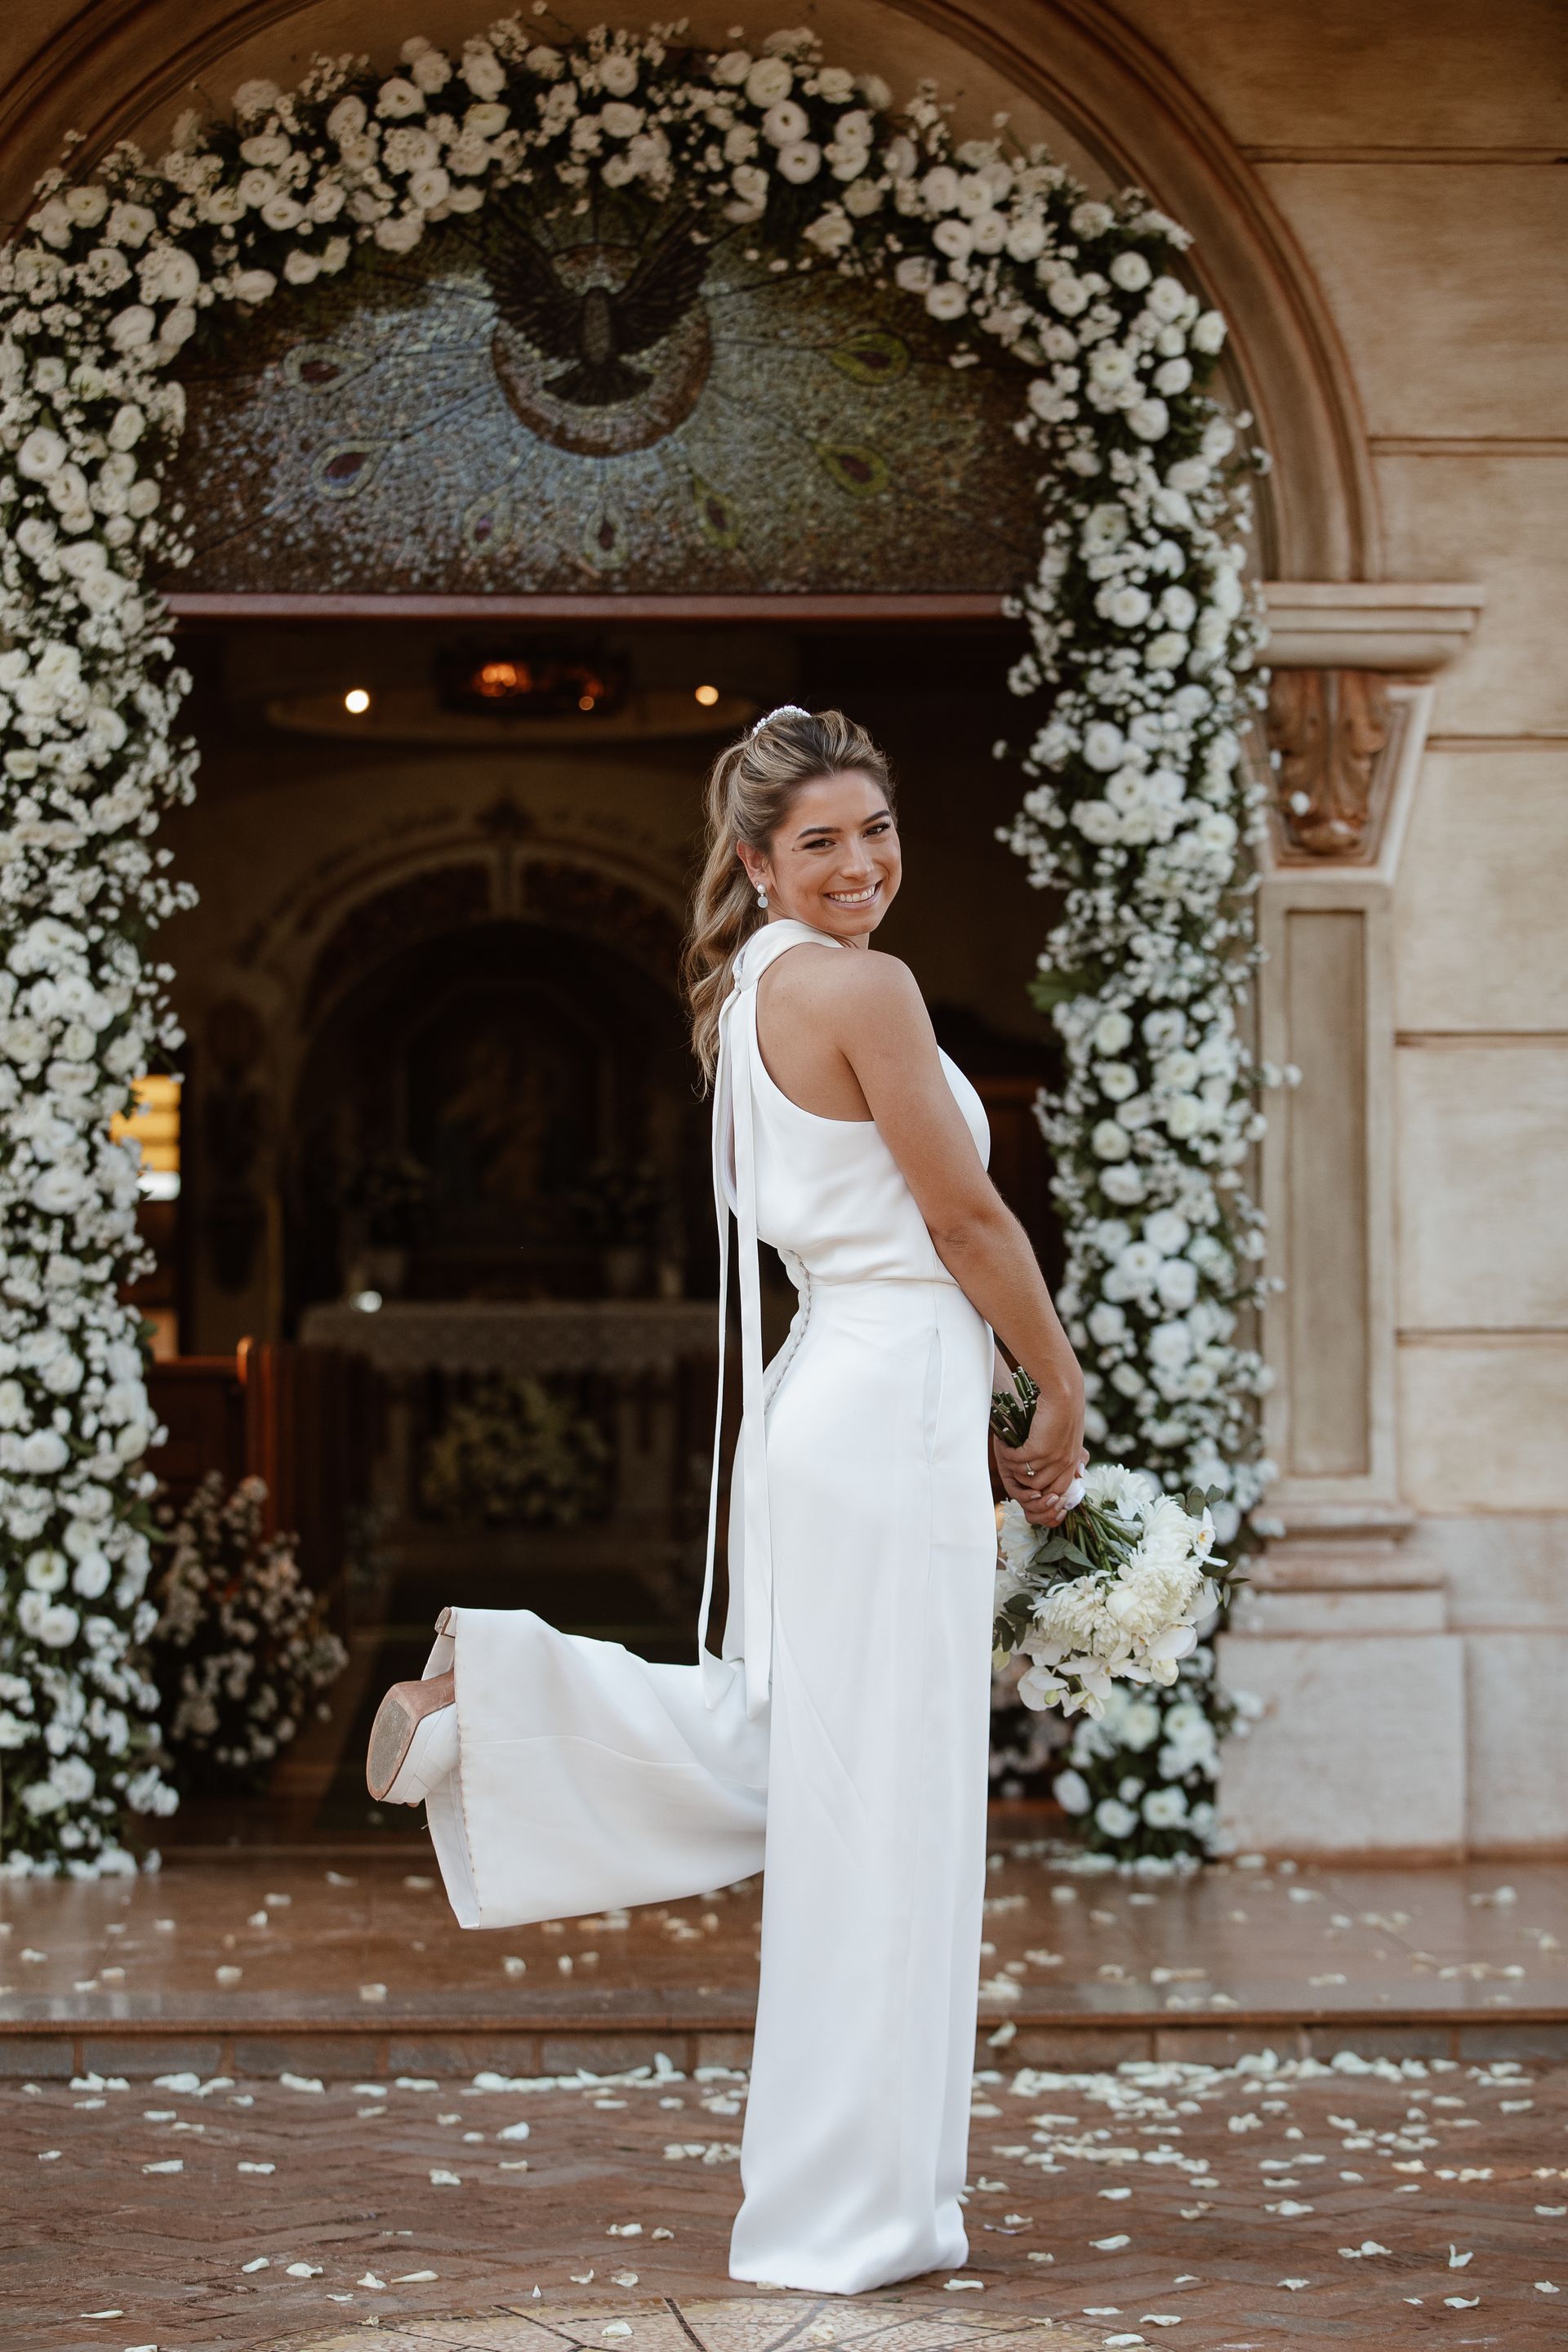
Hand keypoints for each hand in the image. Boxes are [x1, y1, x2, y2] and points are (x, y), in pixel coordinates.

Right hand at [994, 1388, 1086, 1526]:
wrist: (1063, 1392)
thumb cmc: (1066, 1408)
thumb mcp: (1071, 1435)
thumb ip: (1068, 1453)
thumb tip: (1071, 1471)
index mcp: (1073, 1460)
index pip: (1059, 1488)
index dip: (1043, 1491)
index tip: (1029, 1483)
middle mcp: (1064, 1463)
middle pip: (1040, 1487)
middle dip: (1023, 1482)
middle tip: (1012, 1468)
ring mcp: (1052, 1458)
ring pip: (1025, 1475)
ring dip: (1012, 1466)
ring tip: (1006, 1454)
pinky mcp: (1038, 1449)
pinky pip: (1017, 1461)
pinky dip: (1007, 1454)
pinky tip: (1004, 1445)